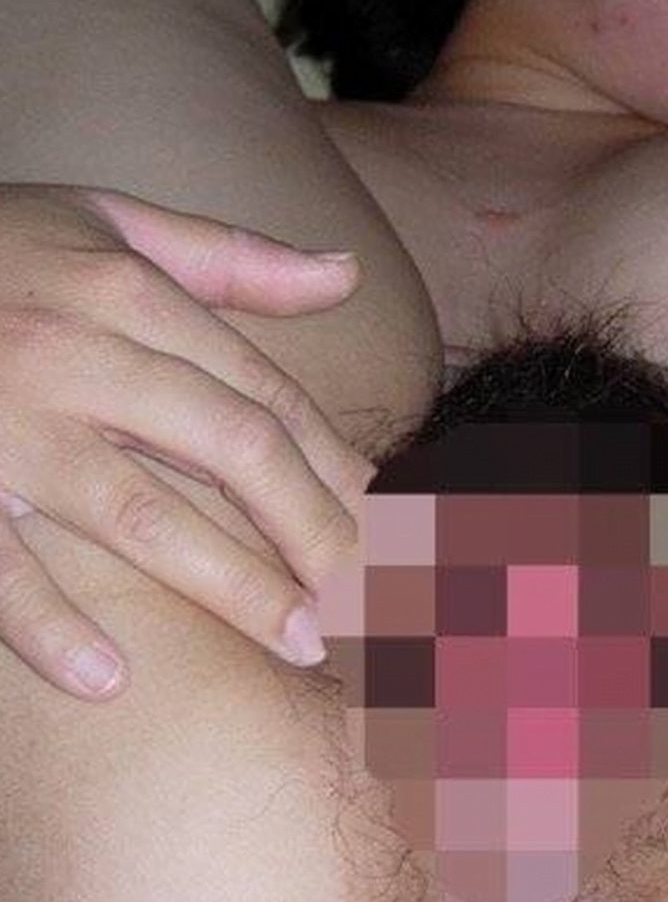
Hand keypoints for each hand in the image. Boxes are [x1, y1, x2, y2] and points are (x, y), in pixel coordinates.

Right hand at [0, 184, 368, 698]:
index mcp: (127, 292)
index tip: (395, 523)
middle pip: (231, 449)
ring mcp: (6, 423)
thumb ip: (230, 258)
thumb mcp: (107, 222)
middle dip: (314, 527)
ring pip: (139, 511)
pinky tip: (107, 679)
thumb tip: (345, 273)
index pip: (263, 390)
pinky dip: (46, 623)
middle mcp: (78, 353)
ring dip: (229, 582)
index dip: (336, 461)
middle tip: (376, 596)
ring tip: (301, 640)